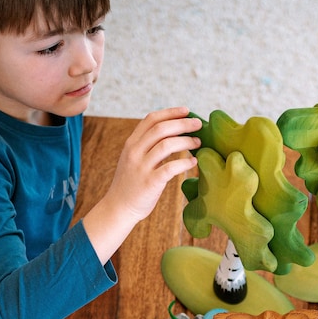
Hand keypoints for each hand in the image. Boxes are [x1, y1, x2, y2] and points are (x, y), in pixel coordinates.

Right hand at [84, 107, 201, 262]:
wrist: (119, 208)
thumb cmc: (131, 184)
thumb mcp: (134, 159)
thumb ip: (147, 146)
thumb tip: (173, 135)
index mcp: (132, 143)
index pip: (151, 119)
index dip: (170, 112)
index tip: (186, 110)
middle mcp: (135, 152)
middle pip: (161, 129)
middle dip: (182, 123)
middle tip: (198, 124)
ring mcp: (141, 167)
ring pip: (166, 145)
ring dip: (186, 141)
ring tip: (198, 142)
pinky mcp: (150, 182)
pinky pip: (170, 168)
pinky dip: (184, 163)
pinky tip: (193, 162)